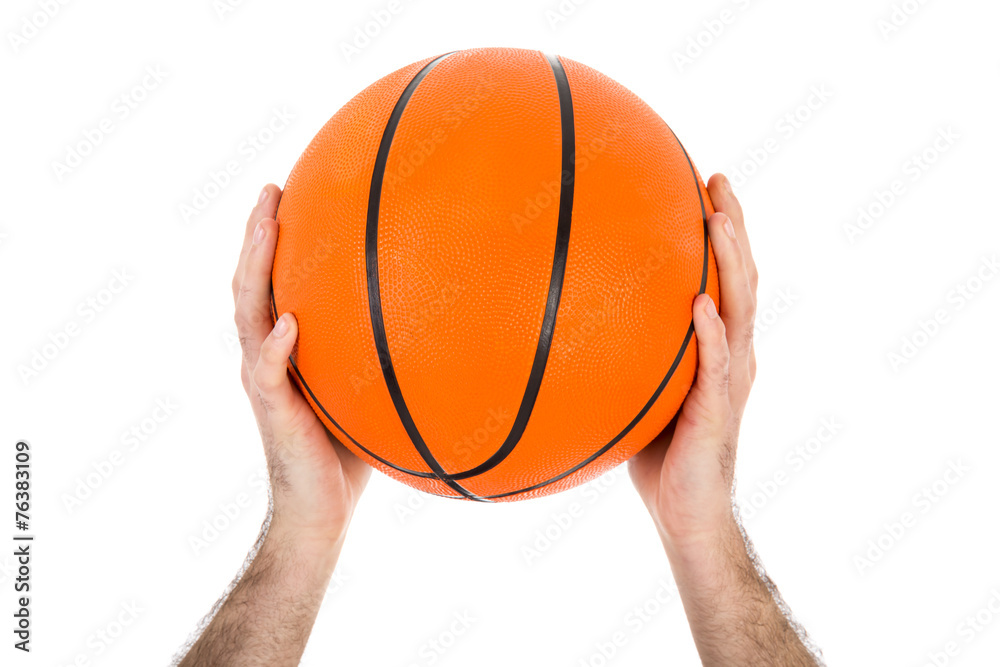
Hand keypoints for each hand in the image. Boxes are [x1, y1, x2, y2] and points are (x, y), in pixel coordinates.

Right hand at [233, 184, 370, 548]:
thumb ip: (381, 354)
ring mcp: (263, 379)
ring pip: (247, 312)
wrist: (320, 507)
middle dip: (256, 234)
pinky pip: (268, 372)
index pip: (272, 281)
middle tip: (270, 189)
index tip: (289, 192)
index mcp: (284, 345)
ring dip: (255, 268)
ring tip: (268, 225)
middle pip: (249, 282)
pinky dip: (275, 347)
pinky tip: (290, 322)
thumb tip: (437, 318)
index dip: (273, 239)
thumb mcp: (368, 391)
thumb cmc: (350, 451)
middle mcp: (265, 354)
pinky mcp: (272, 409)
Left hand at [629, 173, 756, 548]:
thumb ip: (625, 355)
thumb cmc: (659, 456)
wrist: (687, 514)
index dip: (723, 233)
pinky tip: (700, 305)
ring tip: (719, 219)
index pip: (726, 278)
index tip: (705, 185)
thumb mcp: (638, 392)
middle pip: (742, 279)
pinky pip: (718, 367)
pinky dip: (712, 334)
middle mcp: (734, 356)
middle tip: (718, 178)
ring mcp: (731, 381)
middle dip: (733, 226)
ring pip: (740, 310)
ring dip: (732, 264)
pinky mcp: (718, 412)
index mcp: (718, 348)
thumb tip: (569, 319)